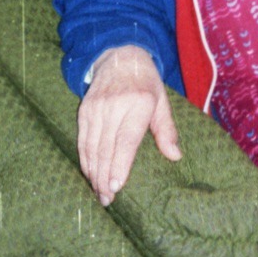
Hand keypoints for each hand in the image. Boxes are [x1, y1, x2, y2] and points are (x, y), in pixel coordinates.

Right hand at [77, 45, 180, 205]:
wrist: (119, 56)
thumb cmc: (146, 83)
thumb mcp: (162, 101)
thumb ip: (167, 130)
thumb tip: (175, 156)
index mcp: (138, 103)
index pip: (125, 140)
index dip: (119, 165)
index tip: (116, 187)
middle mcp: (114, 106)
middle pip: (106, 148)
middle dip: (104, 177)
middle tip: (107, 200)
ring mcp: (96, 108)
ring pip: (91, 147)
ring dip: (93, 173)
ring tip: (99, 194)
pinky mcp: (84, 110)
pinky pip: (82, 140)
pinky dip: (85, 160)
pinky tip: (90, 175)